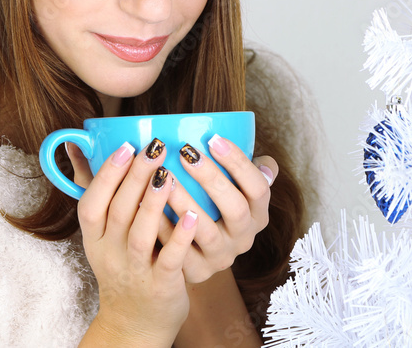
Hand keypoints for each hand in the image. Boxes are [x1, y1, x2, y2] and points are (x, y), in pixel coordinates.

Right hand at [68, 141, 197, 345]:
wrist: (134, 323)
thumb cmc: (121, 265)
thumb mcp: (100, 233)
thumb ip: (92, 189)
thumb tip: (75, 144)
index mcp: (95, 238)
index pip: (91, 205)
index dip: (106, 176)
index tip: (125, 147)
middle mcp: (110, 254)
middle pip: (119, 212)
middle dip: (135, 177)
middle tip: (155, 147)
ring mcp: (135, 270)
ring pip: (142, 235)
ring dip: (154, 203)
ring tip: (169, 175)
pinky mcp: (161, 285)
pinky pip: (170, 259)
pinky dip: (180, 238)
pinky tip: (195, 216)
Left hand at [168, 135, 276, 283]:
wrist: (198, 254)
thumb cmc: (217, 206)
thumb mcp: (239, 190)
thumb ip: (253, 171)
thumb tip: (266, 166)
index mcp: (258, 214)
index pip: (259, 188)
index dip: (239, 164)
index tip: (214, 139)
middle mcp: (244, 238)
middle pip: (235, 208)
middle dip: (211, 178)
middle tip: (185, 153)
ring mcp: (221, 258)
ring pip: (205, 231)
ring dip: (184, 202)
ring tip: (163, 177)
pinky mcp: (197, 272)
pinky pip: (178, 251)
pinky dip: (162, 226)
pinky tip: (144, 204)